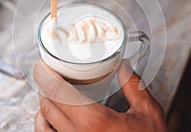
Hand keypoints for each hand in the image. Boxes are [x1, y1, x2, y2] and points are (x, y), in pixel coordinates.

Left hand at [33, 60, 168, 131]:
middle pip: (47, 105)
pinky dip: (45, 123)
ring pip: (42, 123)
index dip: (45, 76)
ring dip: (44, 104)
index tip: (42, 67)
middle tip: (49, 75)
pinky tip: (53, 117)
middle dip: (45, 86)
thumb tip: (125, 67)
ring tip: (51, 93)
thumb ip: (134, 86)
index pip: (57, 93)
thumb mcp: (148, 114)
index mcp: (94, 122)